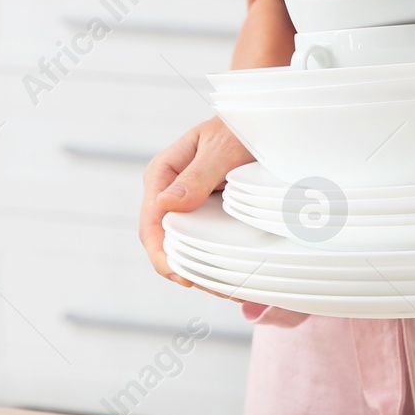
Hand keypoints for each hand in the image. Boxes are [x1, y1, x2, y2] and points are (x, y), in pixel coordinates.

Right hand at [141, 116, 253, 290]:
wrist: (264, 124)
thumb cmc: (239, 129)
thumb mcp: (220, 149)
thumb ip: (196, 176)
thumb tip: (166, 205)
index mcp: (162, 175)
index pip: (151, 223)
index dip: (161, 254)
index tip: (182, 277)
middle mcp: (169, 193)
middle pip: (164, 241)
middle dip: (183, 269)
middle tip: (214, 290)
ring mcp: (187, 206)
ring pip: (184, 246)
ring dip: (202, 270)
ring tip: (228, 290)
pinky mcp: (206, 214)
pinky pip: (203, 242)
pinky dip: (214, 261)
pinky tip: (232, 276)